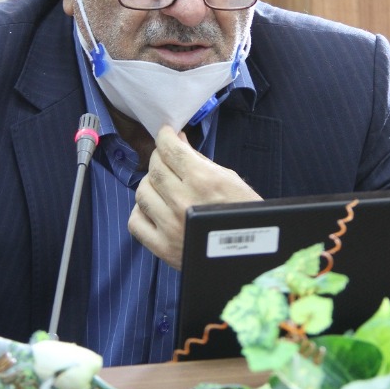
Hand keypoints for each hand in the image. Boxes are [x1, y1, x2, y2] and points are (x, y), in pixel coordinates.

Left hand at [128, 126, 261, 268]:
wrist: (253, 255)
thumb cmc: (245, 213)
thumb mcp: (229, 179)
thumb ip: (199, 159)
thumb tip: (178, 140)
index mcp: (204, 181)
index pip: (170, 150)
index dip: (164, 137)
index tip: (165, 133)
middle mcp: (183, 202)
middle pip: (155, 169)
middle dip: (159, 157)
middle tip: (166, 157)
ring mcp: (171, 227)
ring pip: (142, 193)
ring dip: (150, 183)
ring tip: (162, 184)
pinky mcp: (163, 249)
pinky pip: (136, 222)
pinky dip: (141, 211)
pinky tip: (154, 208)